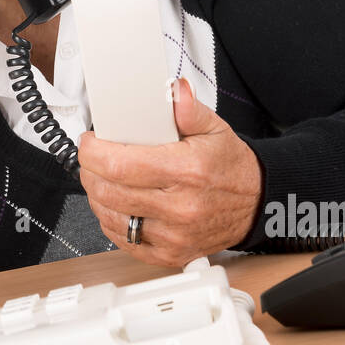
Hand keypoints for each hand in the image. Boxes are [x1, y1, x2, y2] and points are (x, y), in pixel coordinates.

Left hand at [77, 77, 263, 266]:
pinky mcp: (169, 254)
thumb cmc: (230, 167)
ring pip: (111, 217)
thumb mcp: (215, 129)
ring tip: (103, 179)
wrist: (255, 205)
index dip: (93, 152)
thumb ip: (188, 109)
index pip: (120, 165)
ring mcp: (173, 235)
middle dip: (90, 171)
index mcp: (186, 171)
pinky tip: (117, 205)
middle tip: (93, 158)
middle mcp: (179, 207)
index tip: (89, 143)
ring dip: (97, 196)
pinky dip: (112, 221)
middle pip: (109, 191)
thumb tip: (174, 91)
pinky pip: (124, 240)